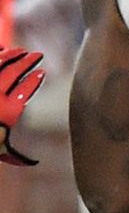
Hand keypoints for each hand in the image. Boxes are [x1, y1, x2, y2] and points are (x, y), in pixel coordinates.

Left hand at [0, 50, 42, 167]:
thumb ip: (12, 156)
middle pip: (17, 71)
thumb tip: (29, 164)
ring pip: (1, 63)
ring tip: (19, 51)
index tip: (42, 73)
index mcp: (9, 111)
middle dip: (29, 61)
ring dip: (13, 54)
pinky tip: (1, 48)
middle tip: (37, 55)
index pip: (27, 89)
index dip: (35, 79)